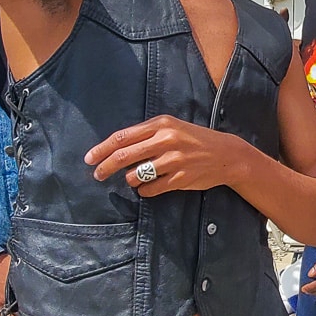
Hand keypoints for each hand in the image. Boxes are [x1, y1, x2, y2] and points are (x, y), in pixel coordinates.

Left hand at [86, 116, 237, 194]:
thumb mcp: (171, 128)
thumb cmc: (193, 139)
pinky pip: (151, 189)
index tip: (89, 158)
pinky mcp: (180, 179)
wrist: (225, 154)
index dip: (102, 149)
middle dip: (106, 167)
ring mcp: (174, 160)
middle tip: (97, 175)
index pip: (122, 137)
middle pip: (124, 156)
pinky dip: (145, 190)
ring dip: (130, 180)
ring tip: (136, 178)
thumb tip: (115, 149)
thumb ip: (145, 135)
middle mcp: (166, 140)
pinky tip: (150, 186)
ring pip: (136, 175)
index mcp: (161, 124)